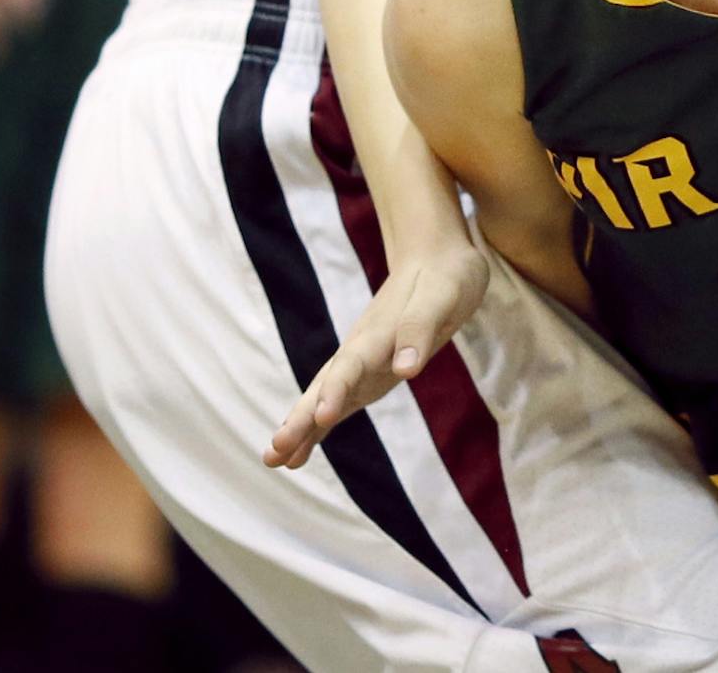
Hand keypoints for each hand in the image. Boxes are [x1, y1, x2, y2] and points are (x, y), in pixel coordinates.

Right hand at [264, 235, 489, 468]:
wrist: (436, 258)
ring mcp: (361, 363)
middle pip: (325, 386)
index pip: (351, 365)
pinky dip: (318, 429)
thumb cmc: (445, 277)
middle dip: (301, 419)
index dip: (336, 390)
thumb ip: (420, 330)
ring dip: (299, 427)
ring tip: (272, 460)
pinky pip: (339, 403)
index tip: (322, 418)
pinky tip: (299, 456)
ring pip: (323, 397)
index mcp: (378, 332)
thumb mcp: (443, 298)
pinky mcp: (369, 373)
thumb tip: (406, 370)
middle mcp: (361, 349)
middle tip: (274, 452)